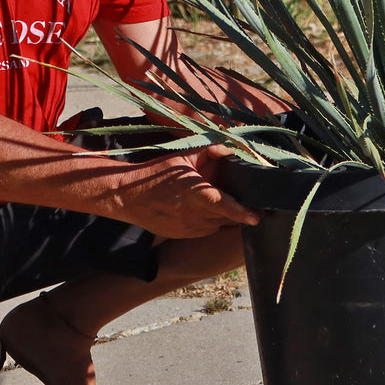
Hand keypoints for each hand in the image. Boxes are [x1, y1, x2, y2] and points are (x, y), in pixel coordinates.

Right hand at [108, 145, 258, 238]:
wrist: (129, 196)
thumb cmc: (158, 172)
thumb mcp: (183, 155)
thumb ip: (209, 150)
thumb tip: (230, 149)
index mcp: (192, 191)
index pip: (220, 204)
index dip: (240, 212)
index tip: (256, 217)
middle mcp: (191, 213)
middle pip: (224, 217)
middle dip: (239, 211)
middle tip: (250, 200)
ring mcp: (187, 228)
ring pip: (217, 225)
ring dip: (225, 216)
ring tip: (224, 200)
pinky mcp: (183, 235)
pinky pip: (206, 230)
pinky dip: (212, 221)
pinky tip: (206, 208)